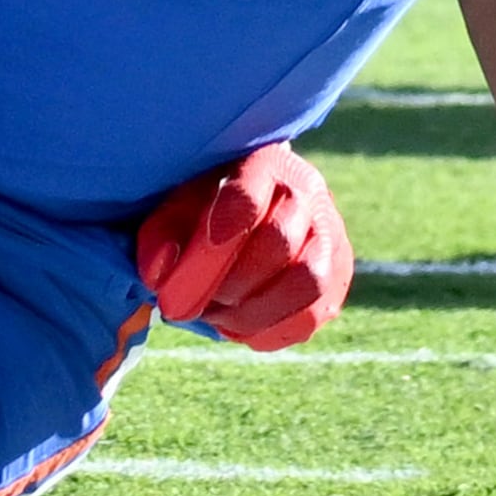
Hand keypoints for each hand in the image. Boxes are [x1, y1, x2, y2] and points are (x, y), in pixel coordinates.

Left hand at [136, 142, 350, 350]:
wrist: (257, 206)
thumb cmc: (208, 204)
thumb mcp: (178, 205)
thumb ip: (162, 235)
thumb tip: (159, 278)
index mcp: (266, 163)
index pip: (251, 192)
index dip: (227, 225)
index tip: (200, 251)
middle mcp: (309, 195)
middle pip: (279, 242)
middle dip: (231, 281)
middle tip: (193, 302)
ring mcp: (331, 237)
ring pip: (306, 283)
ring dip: (253, 312)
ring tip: (215, 318)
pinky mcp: (336, 277)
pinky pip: (312, 315)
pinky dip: (270, 331)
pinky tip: (237, 329)